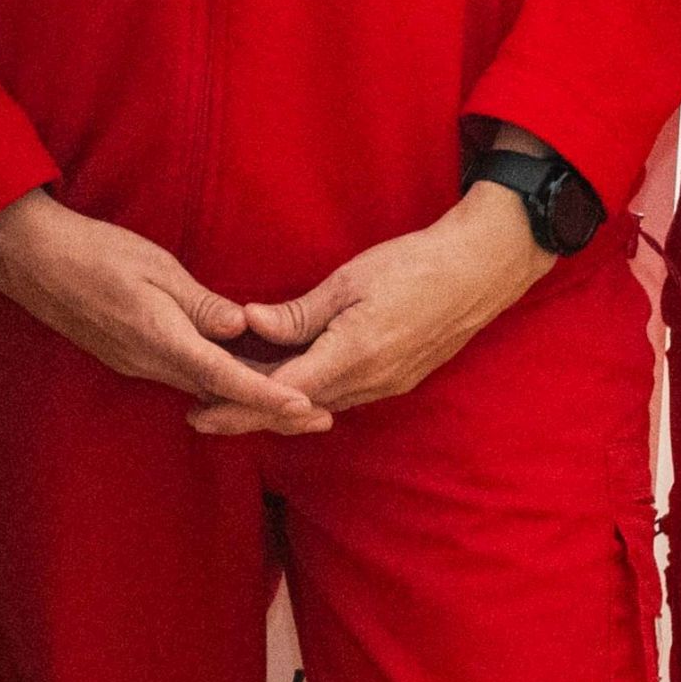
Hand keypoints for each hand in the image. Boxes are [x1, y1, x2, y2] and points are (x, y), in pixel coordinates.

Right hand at [0, 192, 327, 434]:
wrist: (32, 260)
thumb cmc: (93, 253)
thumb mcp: (156, 267)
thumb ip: (200, 303)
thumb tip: (241, 327)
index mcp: (159, 338)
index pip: (225, 376)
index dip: (269, 395)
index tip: (306, 408)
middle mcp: (149, 362)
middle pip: (221, 395)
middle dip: (271, 408)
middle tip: (321, 419)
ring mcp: (137, 364)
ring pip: (203, 389)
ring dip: (247, 398)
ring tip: (294, 402)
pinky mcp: (130, 357)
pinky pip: (184, 377)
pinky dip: (219, 383)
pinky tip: (241, 376)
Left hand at [210, 184, 555, 428]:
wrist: (480, 271)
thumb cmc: (415, 265)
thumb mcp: (348, 281)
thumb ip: (298, 313)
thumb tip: (250, 325)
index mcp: (353, 354)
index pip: (281, 392)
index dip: (236, 405)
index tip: (199, 414)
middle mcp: (370, 380)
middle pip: (294, 409)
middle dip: (247, 415)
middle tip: (200, 416)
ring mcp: (386, 385)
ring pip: (318, 405)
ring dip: (276, 407)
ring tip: (231, 402)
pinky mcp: (395, 380)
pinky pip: (341, 396)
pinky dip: (306, 396)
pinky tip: (283, 388)